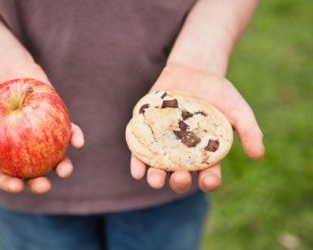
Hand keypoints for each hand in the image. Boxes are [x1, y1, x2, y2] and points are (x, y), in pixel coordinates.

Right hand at [0, 63, 83, 193]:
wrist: (5, 70)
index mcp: (6, 156)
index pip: (8, 176)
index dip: (12, 184)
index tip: (16, 186)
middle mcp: (27, 150)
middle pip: (35, 172)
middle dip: (40, 184)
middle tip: (44, 185)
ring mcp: (45, 137)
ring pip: (56, 157)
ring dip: (63, 166)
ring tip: (64, 170)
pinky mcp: (59, 122)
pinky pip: (70, 132)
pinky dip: (76, 137)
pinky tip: (79, 142)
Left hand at [130, 64, 264, 192]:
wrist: (193, 70)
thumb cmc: (218, 93)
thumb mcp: (237, 109)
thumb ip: (249, 130)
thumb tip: (258, 155)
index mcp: (205, 154)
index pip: (208, 174)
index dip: (209, 181)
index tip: (209, 181)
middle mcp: (183, 153)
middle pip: (181, 175)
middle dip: (180, 181)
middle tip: (181, 178)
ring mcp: (164, 143)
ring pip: (159, 168)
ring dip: (156, 177)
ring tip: (155, 180)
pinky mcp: (148, 132)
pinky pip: (140, 151)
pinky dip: (137, 163)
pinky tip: (136, 171)